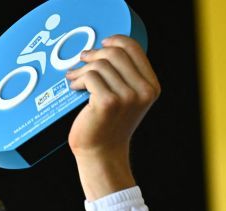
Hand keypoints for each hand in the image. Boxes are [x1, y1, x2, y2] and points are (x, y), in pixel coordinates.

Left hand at [64, 35, 160, 199]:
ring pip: (100, 64)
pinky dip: (78, 79)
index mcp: (151, 87)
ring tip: (75, 78)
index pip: (134, 49)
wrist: (101, 154)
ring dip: (83, 69)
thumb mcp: (125, 99)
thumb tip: (102, 49)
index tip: (102, 42)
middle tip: (82, 60)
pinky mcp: (108, 103)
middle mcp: (143, 91)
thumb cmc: (108, 126)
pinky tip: (74, 87)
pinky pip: (90, 76)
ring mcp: (127, 97)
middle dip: (95, 54)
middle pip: (115, 53)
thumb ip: (123, 76)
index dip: (116, 40)